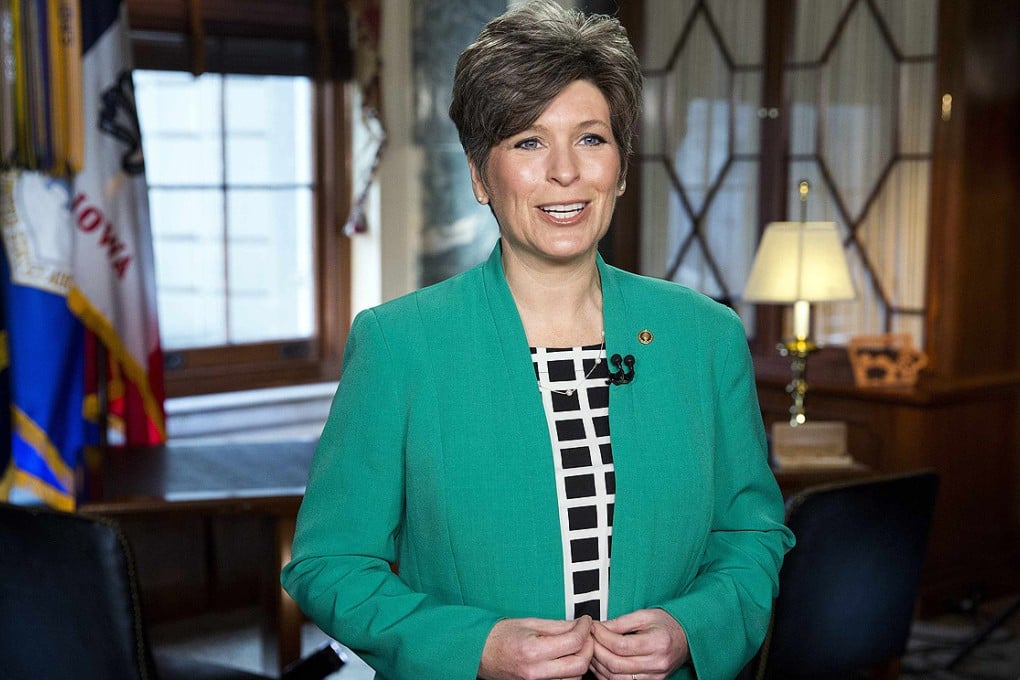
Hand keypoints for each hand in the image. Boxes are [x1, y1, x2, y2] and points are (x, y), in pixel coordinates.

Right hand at [479, 615, 594, 679]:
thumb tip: (579, 624)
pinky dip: (571, 672)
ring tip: (576, 646)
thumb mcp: (529, 623)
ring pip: (575, 677)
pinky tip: (567, 659)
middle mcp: (536, 672)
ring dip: (581, 660)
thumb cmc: (500, 636)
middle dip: (589, 647)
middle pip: (579, 665)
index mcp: (532, 651)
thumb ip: (557, 626)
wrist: (480, 654)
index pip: (573, 641)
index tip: (586, 621)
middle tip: (586, 634)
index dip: (585, 628)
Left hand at [589, 609, 688, 679]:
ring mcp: (654, 676)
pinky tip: (601, 662)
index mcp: (657, 643)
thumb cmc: (666, 624)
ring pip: (616, 678)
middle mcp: (657, 663)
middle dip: (596, 651)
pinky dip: (607, 675)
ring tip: (592, 649)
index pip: (620, 645)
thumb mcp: (644, 615)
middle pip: (615, 664)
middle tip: (589, 638)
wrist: (685, 637)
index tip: (593, 626)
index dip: (601, 636)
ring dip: (598, 665)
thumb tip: (598, 627)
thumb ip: (620, 622)